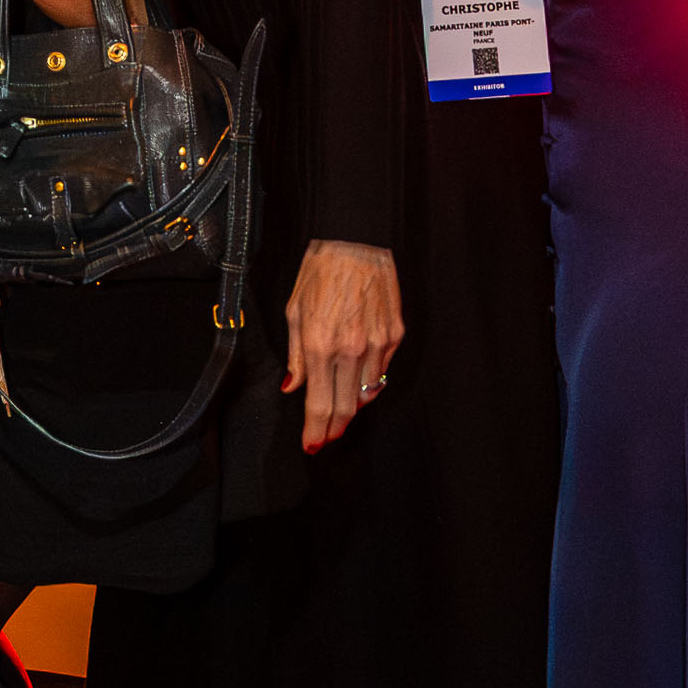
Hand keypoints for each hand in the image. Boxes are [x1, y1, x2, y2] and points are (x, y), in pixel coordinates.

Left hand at [285, 236, 402, 447]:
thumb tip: (293, 386)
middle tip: (325, 438)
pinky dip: (369, 382)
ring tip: (339, 413)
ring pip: (367, 394)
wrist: (354, 244)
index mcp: (319, 345)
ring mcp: (376, 344)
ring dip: (352, 407)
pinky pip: (382, 371)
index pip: (319, 403)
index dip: (315, 430)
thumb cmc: (319, 273)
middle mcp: (349, 350)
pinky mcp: (394, 336)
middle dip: (334, 429)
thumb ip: (295, 354)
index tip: (311, 443)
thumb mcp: (294, 311)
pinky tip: (358, 383)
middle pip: (346, 408)